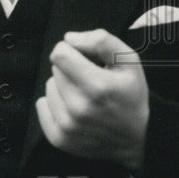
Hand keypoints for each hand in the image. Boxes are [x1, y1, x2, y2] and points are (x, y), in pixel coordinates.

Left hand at [35, 30, 148, 170]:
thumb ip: (102, 41)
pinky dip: (54, 103)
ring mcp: (68, 126)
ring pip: (49, 87)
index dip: (72, 50)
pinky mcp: (59, 138)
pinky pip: (42, 106)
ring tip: (84, 94)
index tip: (85, 57)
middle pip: (55, 70)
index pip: (60, 55)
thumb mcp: (130, 61)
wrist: (136, 138)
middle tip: (90, 78)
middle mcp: (79, 108)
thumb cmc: (132, 95)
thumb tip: (69, 38)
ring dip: (63, 86)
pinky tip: (72, 108)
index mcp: (98, 86)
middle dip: (70, 69)